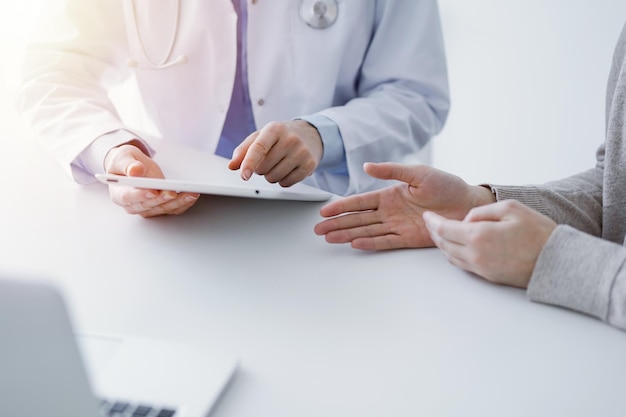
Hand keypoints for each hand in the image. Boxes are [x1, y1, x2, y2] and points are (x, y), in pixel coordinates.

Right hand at [104, 142, 198, 216]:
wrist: (133, 167)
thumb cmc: (125, 163)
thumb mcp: (123, 158)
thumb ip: (128, 165)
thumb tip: (135, 171)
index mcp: (118, 193)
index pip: (128, 197)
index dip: (140, 195)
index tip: (152, 191)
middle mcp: (132, 205)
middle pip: (148, 205)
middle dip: (162, 199)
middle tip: (173, 192)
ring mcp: (147, 208)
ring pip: (163, 208)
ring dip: (178, 202)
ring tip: (190, 193)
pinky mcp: (160, 207)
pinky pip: (172, 208)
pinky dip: (184, 203)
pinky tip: (192, 195)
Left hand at [228, 120, 322, 186]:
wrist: (310, 134)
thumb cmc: (281, 136)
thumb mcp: (261, 136)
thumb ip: (243, 150)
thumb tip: (232, 165)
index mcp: (274, 129)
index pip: (259, 148)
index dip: (249, 163)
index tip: (244, 175)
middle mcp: (290, 139)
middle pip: (264, 167)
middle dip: (261, 168)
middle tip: (269, 159)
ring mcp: (302, 152)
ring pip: (274, 177)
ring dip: (271, 175)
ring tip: (279, 163)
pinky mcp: (309, 164)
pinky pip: (287, 183)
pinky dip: (283, 180)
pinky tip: (288, 169)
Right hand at [314, 162, 495, 249]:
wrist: (469, 204)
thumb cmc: (447, 185)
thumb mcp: (418, 173)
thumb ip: (392, 171)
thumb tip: (367, 166)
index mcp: (390, 194)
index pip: (360, 202)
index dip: (341, 206)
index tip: (325, 211)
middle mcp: (390, 212)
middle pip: (358, 219)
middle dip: (338, 223)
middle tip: (319, 230)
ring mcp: (398, 226)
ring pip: (367, 231)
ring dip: (348, 234)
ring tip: (330, 239)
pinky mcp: (409, 238)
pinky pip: (385, 242)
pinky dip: (370, 243)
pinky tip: (355, 244)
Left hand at [423, 200, 556, 287]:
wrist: (557, 262)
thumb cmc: (538, 232)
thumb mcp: (511, 208)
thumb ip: (482, 211)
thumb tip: (466, 219)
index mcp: (479, 236)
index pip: (445, 229)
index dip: (432, 222)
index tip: (427, 215)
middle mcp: (476, 255)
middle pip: (443, 244)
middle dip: (434, 232)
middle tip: (430, 222)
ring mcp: (481, 268)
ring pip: (451, 256)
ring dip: (442, 244)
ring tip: (440, 232)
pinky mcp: (488, 277)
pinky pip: (462, 264)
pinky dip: (454, 254)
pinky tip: (455, 245)